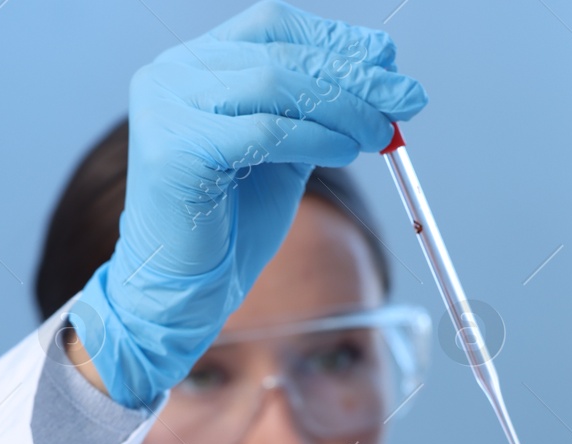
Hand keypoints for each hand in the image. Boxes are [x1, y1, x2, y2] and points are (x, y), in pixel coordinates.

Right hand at [70, 1, 426, 407]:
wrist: (184, 290)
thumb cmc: (231, 225)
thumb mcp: (284, 152)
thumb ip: (318, 111)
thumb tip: (384, 73)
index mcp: (194, 64)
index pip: (273, 26)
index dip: (336, 38)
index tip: (388, 58)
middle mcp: (172, 74)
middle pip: (280, 53)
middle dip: (353, 75)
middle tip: (405, 97)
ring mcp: (165, 107)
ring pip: (275, 85)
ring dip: (342, 108)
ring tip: (380, 133)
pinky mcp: (173, 148)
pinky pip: (263, 131)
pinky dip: (315, 138)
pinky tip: (345, 152)